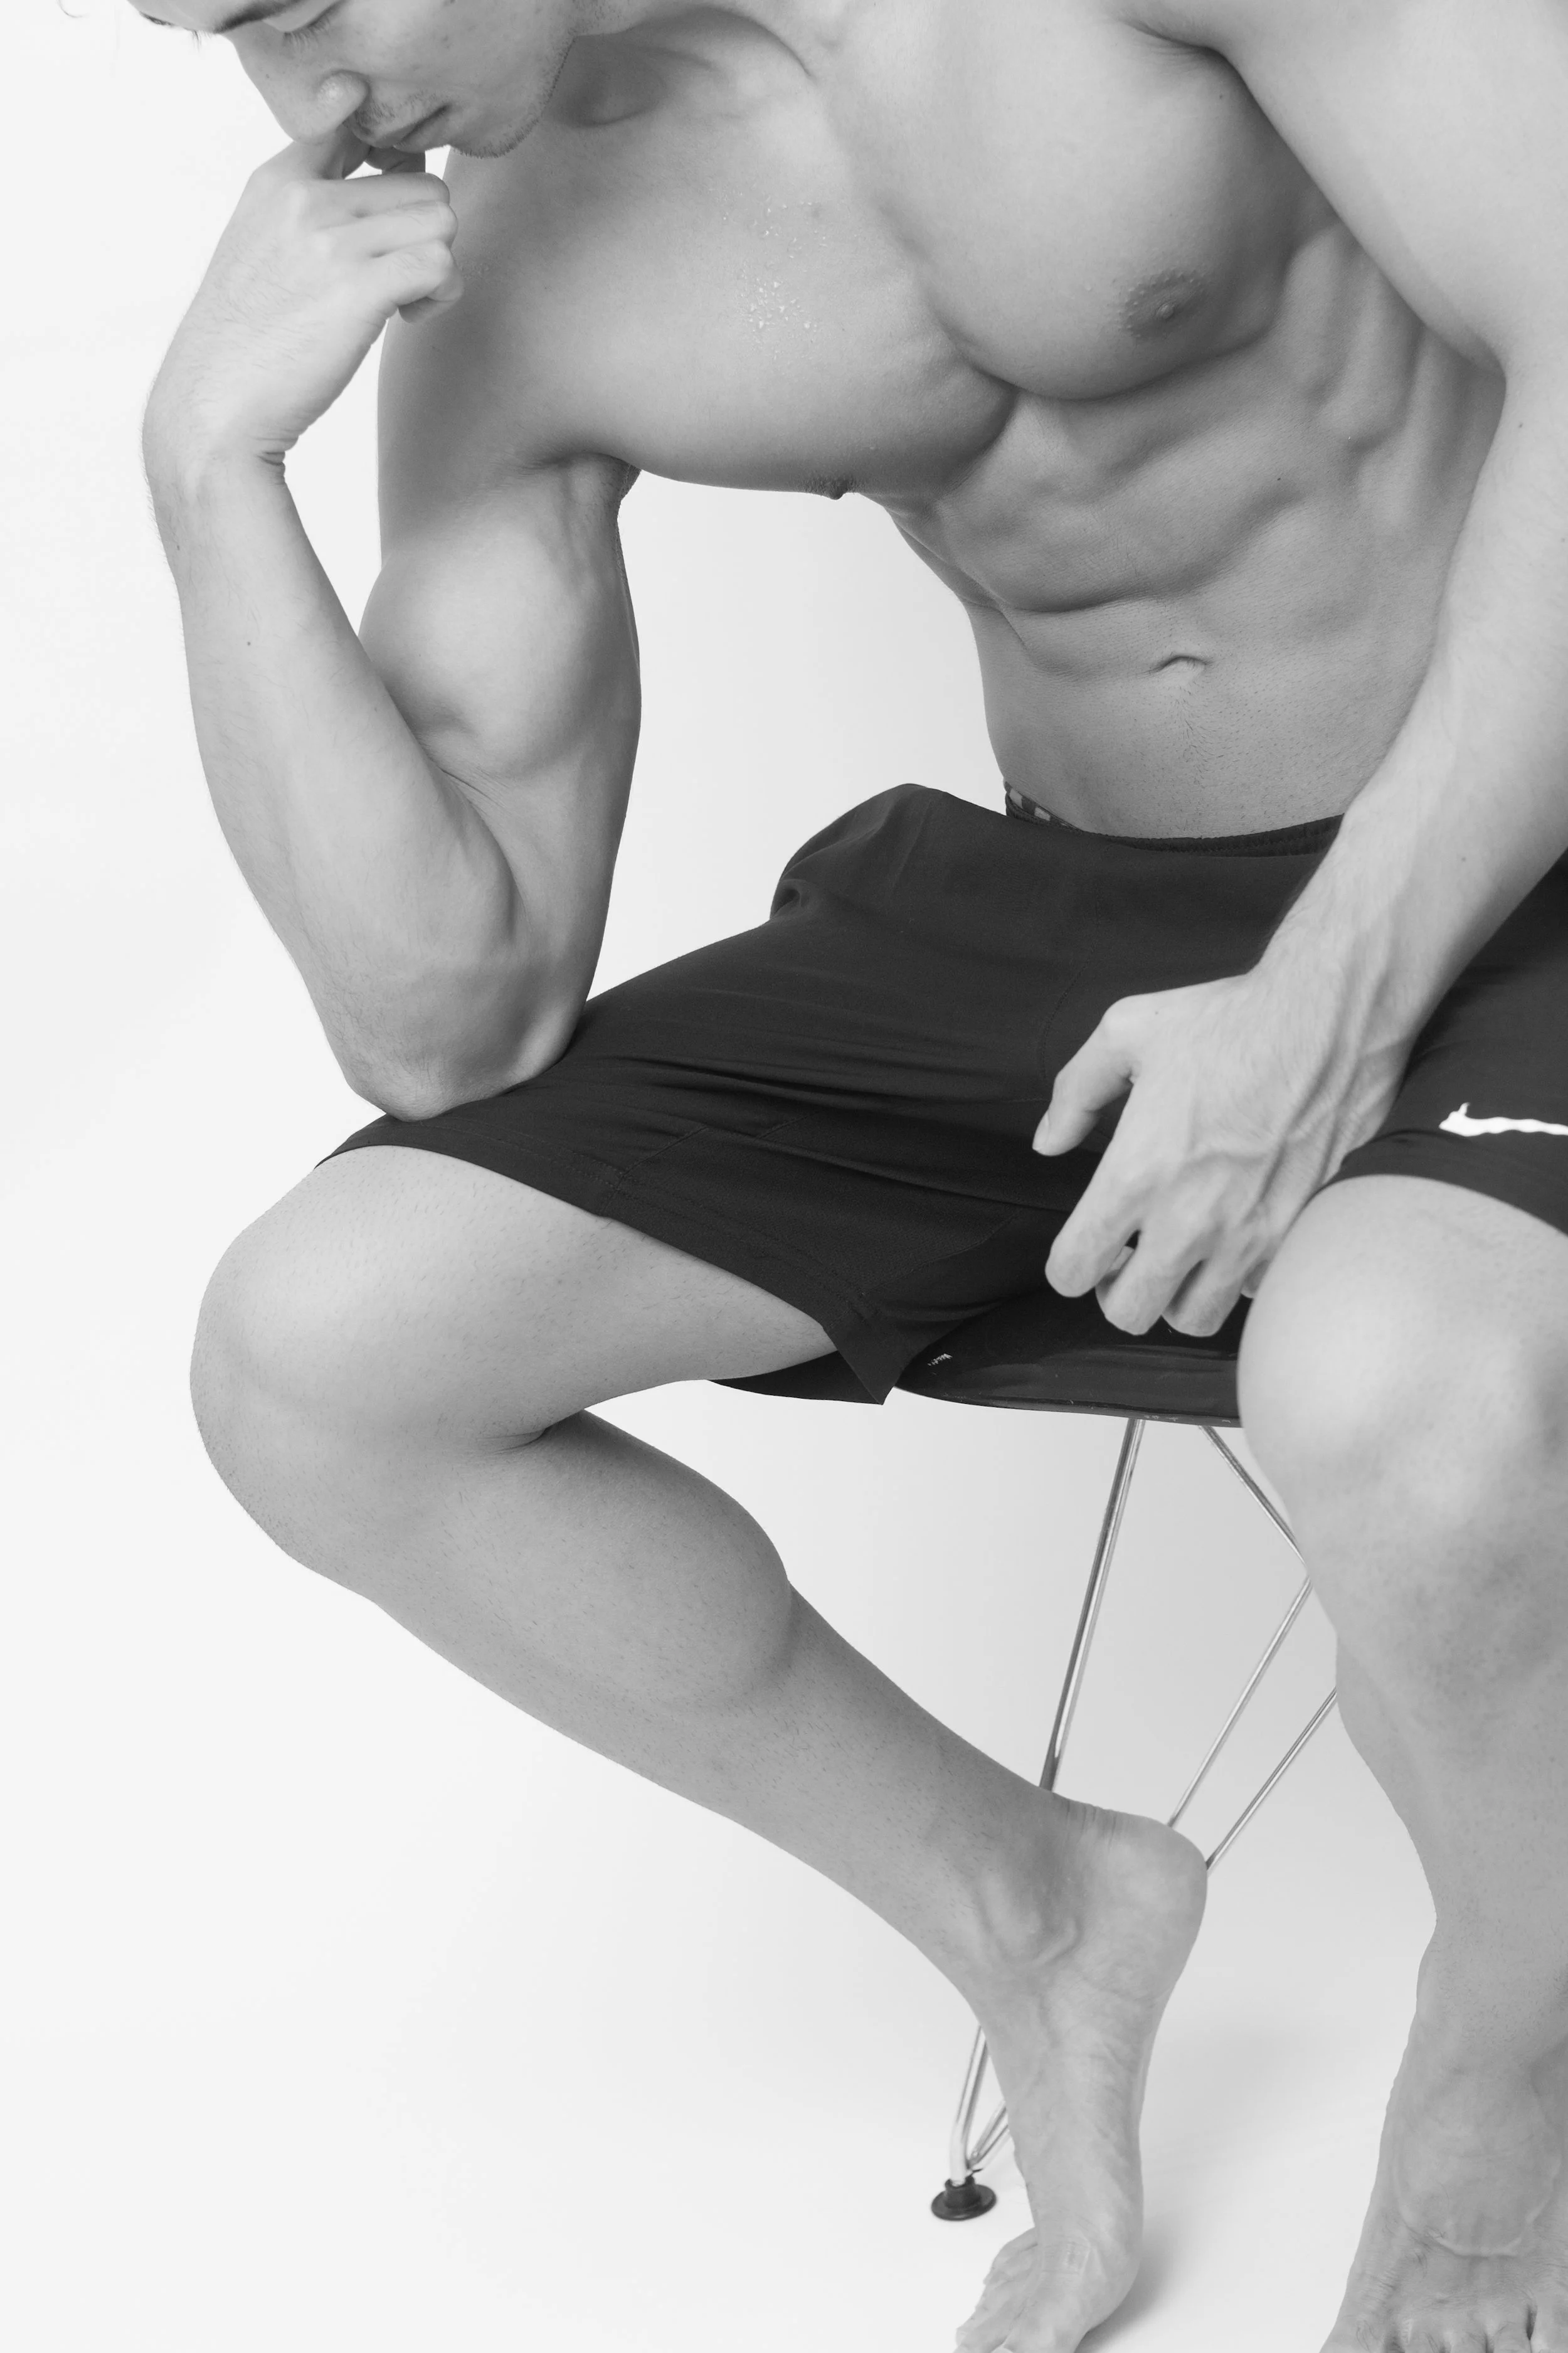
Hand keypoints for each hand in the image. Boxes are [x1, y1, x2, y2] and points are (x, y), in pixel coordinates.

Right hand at [144, 130, 460, 485]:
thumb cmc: (246, 342)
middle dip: (425, 234)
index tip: (390, 214)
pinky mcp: (358, 289)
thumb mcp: (260, 247)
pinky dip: (440, 295)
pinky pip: (440, 263)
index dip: (395, 165)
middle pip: (422, 183)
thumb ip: (307, 210)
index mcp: (277, 179)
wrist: (215, 408)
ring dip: (438, 265)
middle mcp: (304, 198)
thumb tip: (377, 193)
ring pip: (440, 219)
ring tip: (402, 299)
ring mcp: (330, 241)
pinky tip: (407, 317)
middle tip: (399, 278)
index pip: (357, 124)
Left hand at [1032, 966, 1405, 1334]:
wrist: (1331, 1018)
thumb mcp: (1128, 1033)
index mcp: (1135, 1176)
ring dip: (1178, 1293)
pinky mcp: (1298, 1233)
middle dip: (1117, 1291)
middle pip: (1128, 1313)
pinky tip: (1237, 1235)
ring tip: (1182, 1254)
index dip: (1068, 1266)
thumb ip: (1075, 1092)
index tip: (1085, 1247)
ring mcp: (1248, 1235)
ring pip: (1193, 1318)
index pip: (1072, 1270)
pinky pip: (1255, 1292)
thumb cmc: (1228, 1020)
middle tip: (1129, 1258)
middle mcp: (1189, 1221)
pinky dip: (1240, 1277)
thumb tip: (1049, 1141)